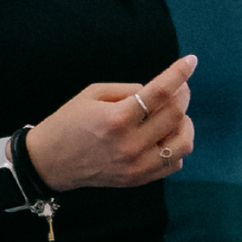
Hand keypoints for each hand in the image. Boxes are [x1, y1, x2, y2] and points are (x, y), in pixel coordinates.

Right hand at [20, 54, 195, 189]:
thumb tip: (161, 92)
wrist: (50, 161)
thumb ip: (130, 90)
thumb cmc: (70, 122)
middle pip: (176, 114)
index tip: (191, 61)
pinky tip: (163, 136)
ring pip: (183, 143)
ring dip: (184, 123)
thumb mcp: (93, 94)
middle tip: (179, 88)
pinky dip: (175, 146)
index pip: (160, 92)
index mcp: (117, 118)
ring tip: (172, 115)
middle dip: (183, 94)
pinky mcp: (139, 179)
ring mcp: (137, 165)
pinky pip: (174, 163)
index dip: (179, 73)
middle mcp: (130, 144)